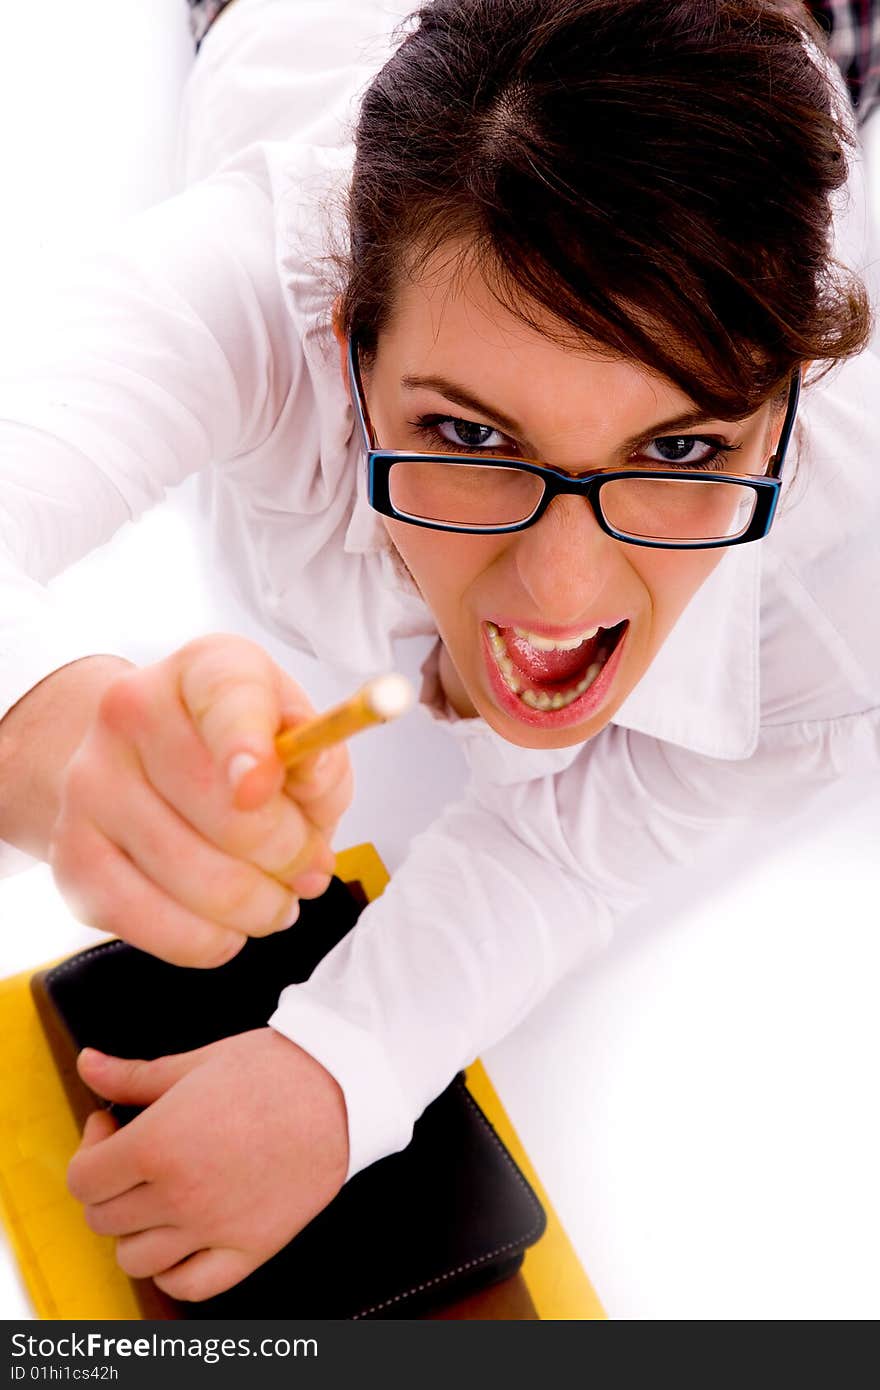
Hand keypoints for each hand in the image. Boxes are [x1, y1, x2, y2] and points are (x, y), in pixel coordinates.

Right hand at [49, 634, 352, 966]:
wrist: (138, 760)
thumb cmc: (233, 748)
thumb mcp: (292, 731)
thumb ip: (318, 754)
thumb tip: (313, 778)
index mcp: (202, 670)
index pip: (228, 699)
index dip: (248, 745)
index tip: (262, 787)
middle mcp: (131, 714)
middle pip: (227, 813)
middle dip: (291, 856)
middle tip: (310, 868)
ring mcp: (90, 786)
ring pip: (199, 881)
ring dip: (260, 906)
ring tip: (277, 898)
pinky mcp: (72, 859)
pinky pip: (156, 926)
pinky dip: (211, 940)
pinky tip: (229, 925)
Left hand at [66, 1029, 348, 1300]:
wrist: (341, 1089)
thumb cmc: (272, 1070)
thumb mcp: (194, 1063)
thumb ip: (132, 1075)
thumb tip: (88, 1063)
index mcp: (158, 1145)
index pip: (84, 1179)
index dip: (88, 1150)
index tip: (109, 1127)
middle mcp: (179, 1195)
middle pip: (103, 1218)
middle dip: (108, 1185)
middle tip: (133, 1155)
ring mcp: (213, 1229)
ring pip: (136, 1258)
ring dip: (134, 1229)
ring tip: (156, 1196)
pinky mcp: (249, 1248)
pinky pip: (188, 1285)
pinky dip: (173, 1270)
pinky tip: (182, 1237)